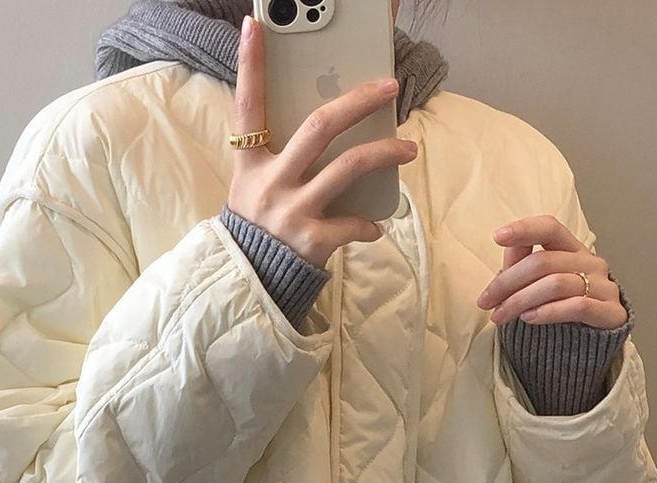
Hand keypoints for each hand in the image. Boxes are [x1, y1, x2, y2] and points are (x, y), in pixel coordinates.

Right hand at [227, 14, 418, 269]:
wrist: (247, 283)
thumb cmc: (256, 228)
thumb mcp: (252, 187)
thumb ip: (279, 157)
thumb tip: (327, 124)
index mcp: (250, 163)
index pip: (247, 106)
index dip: (250, 65)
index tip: (255, 26)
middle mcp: (270, 182)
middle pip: (320, 126)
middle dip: (359, 101)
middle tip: (390, 88)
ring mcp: (291, 211)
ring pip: (349, 167)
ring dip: (385, 153)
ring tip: (409, 148)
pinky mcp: (311, 240)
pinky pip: (352, 223)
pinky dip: (368, 223)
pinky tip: (375, 224)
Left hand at [475, 216, 627, 327]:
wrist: (591, 346)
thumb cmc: (560, 310)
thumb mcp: (536, 284)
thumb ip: (521, 262)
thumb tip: (504, 242)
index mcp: (572, 250)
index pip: (550, 228)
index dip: (525, 229)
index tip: (497, 237)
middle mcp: (591, 263)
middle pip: (543, 262)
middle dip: (507, 282)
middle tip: (485, 302)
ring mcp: (604, 287)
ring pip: (556, 284)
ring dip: (521, 300)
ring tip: (500, 316)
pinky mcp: (611, 313)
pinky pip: (577, 306)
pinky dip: (549, 311)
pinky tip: (529, 318)